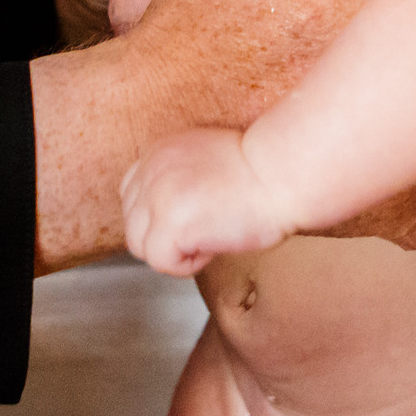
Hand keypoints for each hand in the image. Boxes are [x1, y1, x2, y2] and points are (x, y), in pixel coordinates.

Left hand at [121, 128, 292, 275]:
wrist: (283, 172)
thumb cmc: (262, 172)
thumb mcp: (207, 158)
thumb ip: (178, 177)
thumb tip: (170, 213)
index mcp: (160, 151)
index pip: (132, 194)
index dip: (159, 216)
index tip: (193, 219)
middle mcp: (152, 169)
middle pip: (133, 223)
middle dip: (164, 236)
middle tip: (204, 231)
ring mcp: (158, 195)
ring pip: (140, 245)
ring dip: (174, 251)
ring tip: (210, 237)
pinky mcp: (171, 222)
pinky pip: (161, 260)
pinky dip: (188, 264)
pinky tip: (214, 245)